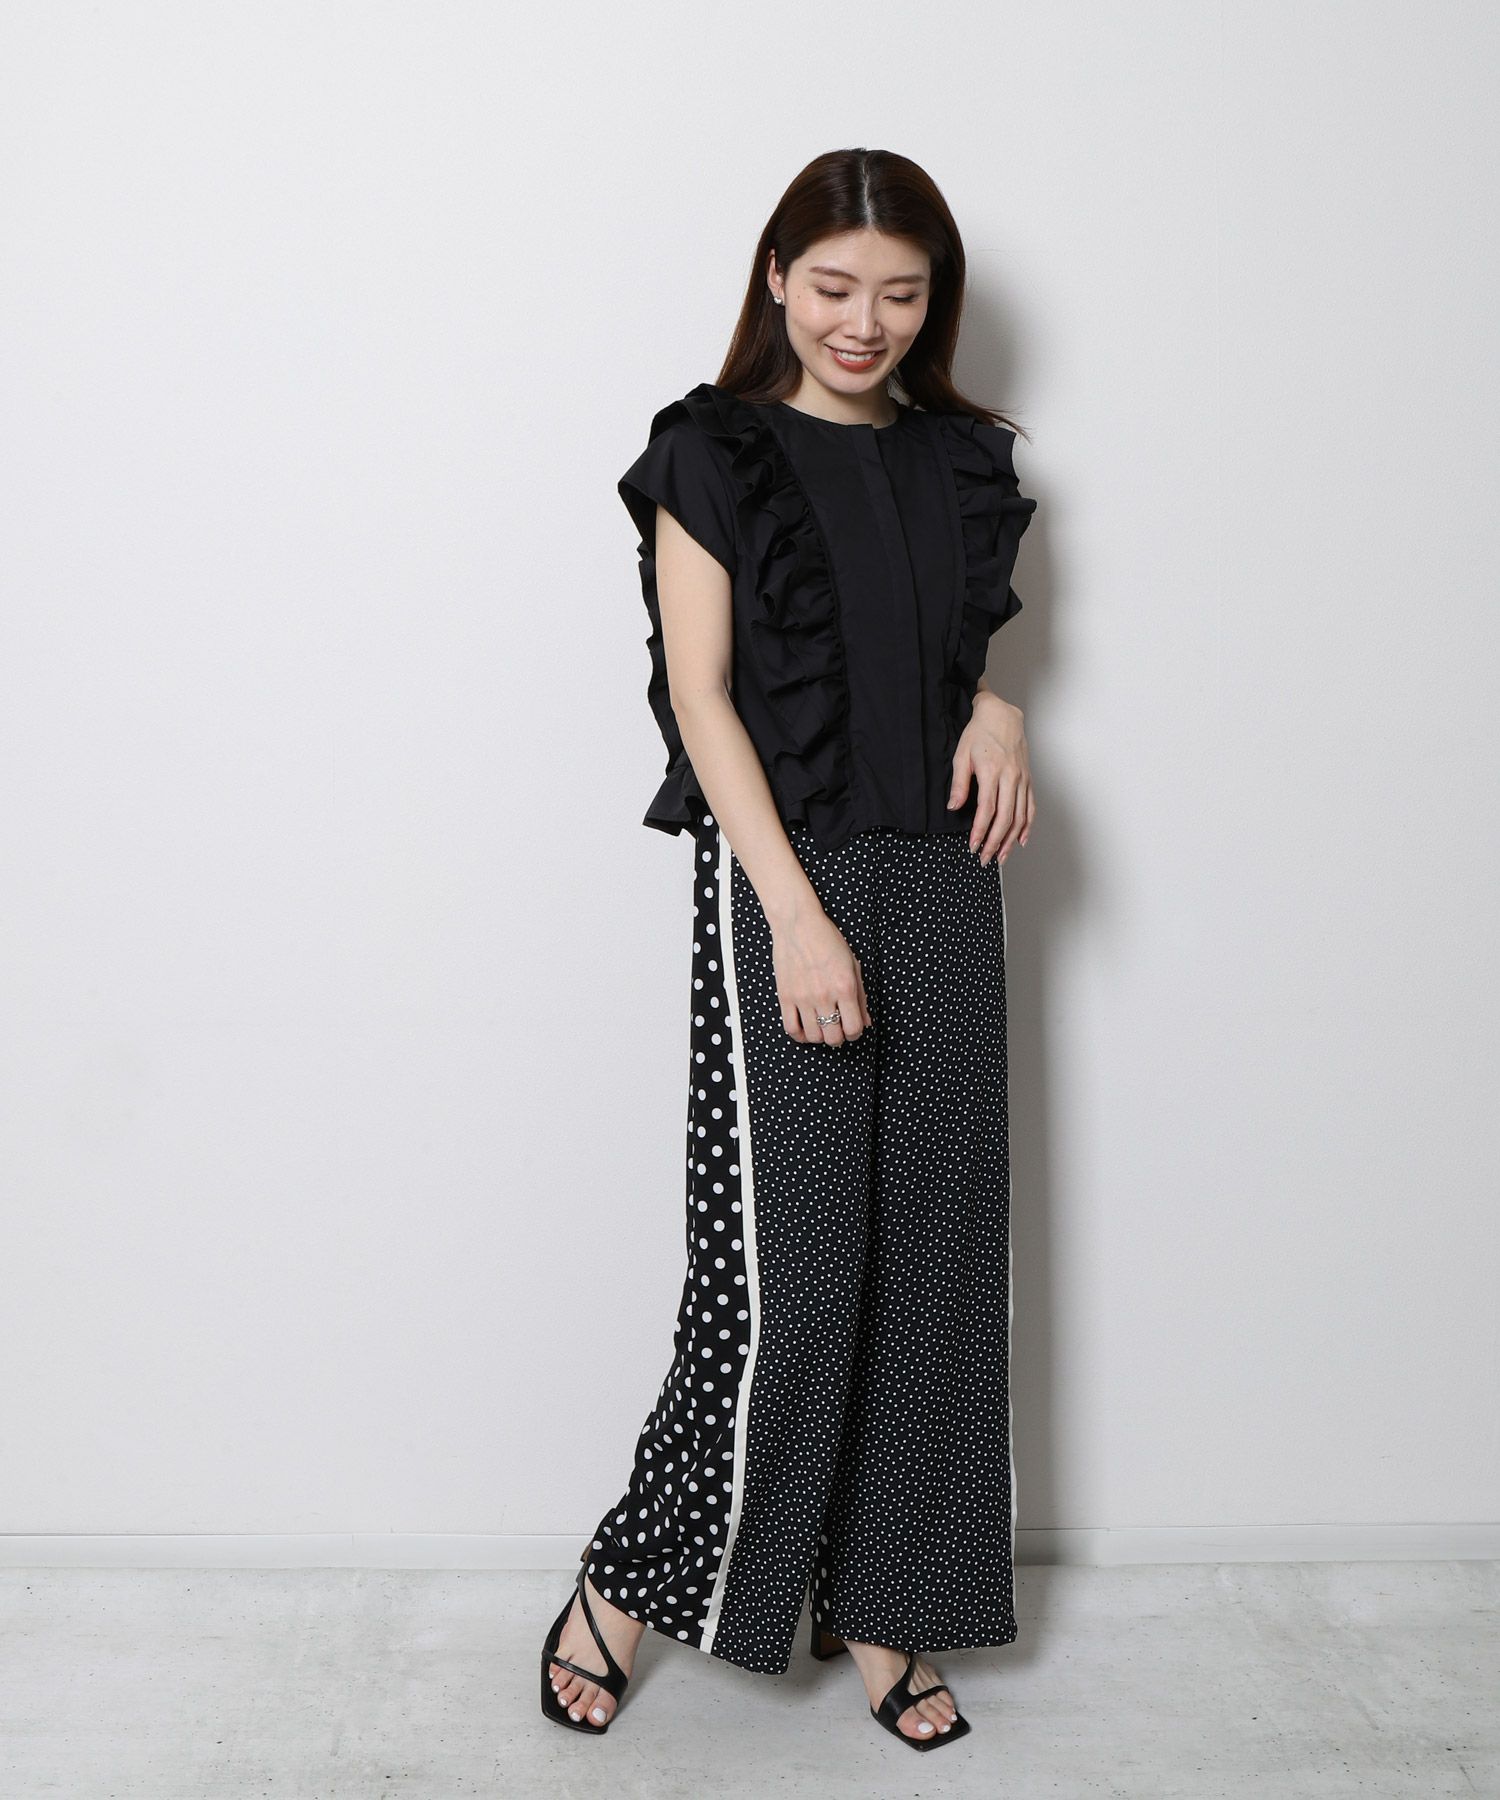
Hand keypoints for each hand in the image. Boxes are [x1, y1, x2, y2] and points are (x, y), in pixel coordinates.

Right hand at [771, 910, 872, 1045]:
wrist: (797, 924)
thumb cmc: (828, 940)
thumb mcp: (852, 964)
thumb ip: (861, 996)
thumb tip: (866, 1022)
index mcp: (845, 987)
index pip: (854, 1028)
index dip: (856, 1033)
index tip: (852, 1027)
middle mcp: (824, 995)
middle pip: (833, 1037)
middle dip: (838, 1038)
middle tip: (837, 1029)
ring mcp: (803, 997)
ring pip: (813, 1036)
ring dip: (820, 1037)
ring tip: (821, 1027)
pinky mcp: (785, 997)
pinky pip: (791, 1028)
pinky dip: (799, 1035)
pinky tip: (804, 1029)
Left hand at [948, 692, 1034, 865]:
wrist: (1002, 716)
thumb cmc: (979, 733)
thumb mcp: (962, 755)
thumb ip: (959, 783)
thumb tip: (954, 807)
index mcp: (992, 772)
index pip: (987, 810)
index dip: (980, 831)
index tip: (973, 845)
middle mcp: (1011, 778)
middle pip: (1006, 818)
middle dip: (995, 842)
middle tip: (985, 859)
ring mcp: (1023, 779)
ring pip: (1020, 816)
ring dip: (1011, 840)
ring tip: (1002, 857)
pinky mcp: (1028, 780)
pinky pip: (1031, 807)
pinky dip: (1027, 826)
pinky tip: (1021, 840)